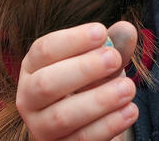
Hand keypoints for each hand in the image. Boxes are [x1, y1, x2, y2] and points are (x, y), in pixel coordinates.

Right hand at [16, 21, 138, 140]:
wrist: (89, 121)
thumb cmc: (91, 80)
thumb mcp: (100, 59)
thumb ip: (114, 44)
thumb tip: (127, 30)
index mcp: (33, 66)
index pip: (44, 49)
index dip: (72, 40)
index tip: (101, 32)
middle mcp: (29, 97)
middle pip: (47, 83)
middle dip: (83, 69)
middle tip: (114, 58)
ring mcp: (40, 127)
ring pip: (62, 116)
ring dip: (99, 100)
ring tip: (128, 87)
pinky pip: (81, 140)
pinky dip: (108, 125)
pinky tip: (129, 110)